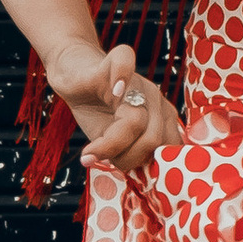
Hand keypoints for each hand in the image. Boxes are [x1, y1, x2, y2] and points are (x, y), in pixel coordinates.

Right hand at [47, 40, 182, 176]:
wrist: (74, 77)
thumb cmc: (98, 112)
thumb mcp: (117, 142)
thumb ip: (134, 155)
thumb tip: (143, 177)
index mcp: (162, 118)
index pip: (168, 149)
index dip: (145, 165)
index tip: (123, 172)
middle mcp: (154, 98)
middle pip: (152, 139)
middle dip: (125, 158)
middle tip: (101, 160)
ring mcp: (136, 81)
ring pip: (136, 120)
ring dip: (109, 144)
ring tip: (89, 153)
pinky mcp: (111, 64)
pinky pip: (124, 64)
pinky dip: (119, 78)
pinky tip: (111, 92)